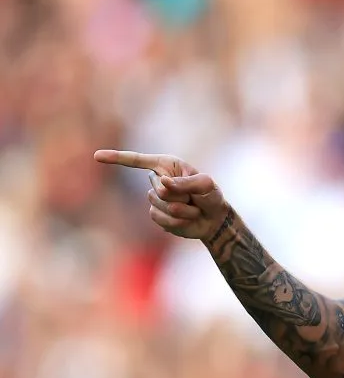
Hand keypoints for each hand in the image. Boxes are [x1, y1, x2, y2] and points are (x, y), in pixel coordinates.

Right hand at [93, 150, 228, 241]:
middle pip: (157, 190)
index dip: (117, 158)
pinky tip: (186, 218)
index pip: (138, 161)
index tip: (96, 156)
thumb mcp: (205, 184)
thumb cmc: (210, 196)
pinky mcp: (156, 214)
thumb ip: (185, 183)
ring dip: (182, 210)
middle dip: (180, 196)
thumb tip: (162, 183)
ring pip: (160, 205)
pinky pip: (160, 218)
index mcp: (166, 165)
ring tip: (193, 208)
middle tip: (194, 198)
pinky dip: (177, 221)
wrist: (213, 219)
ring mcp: (154, 198)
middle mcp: (157, 180)